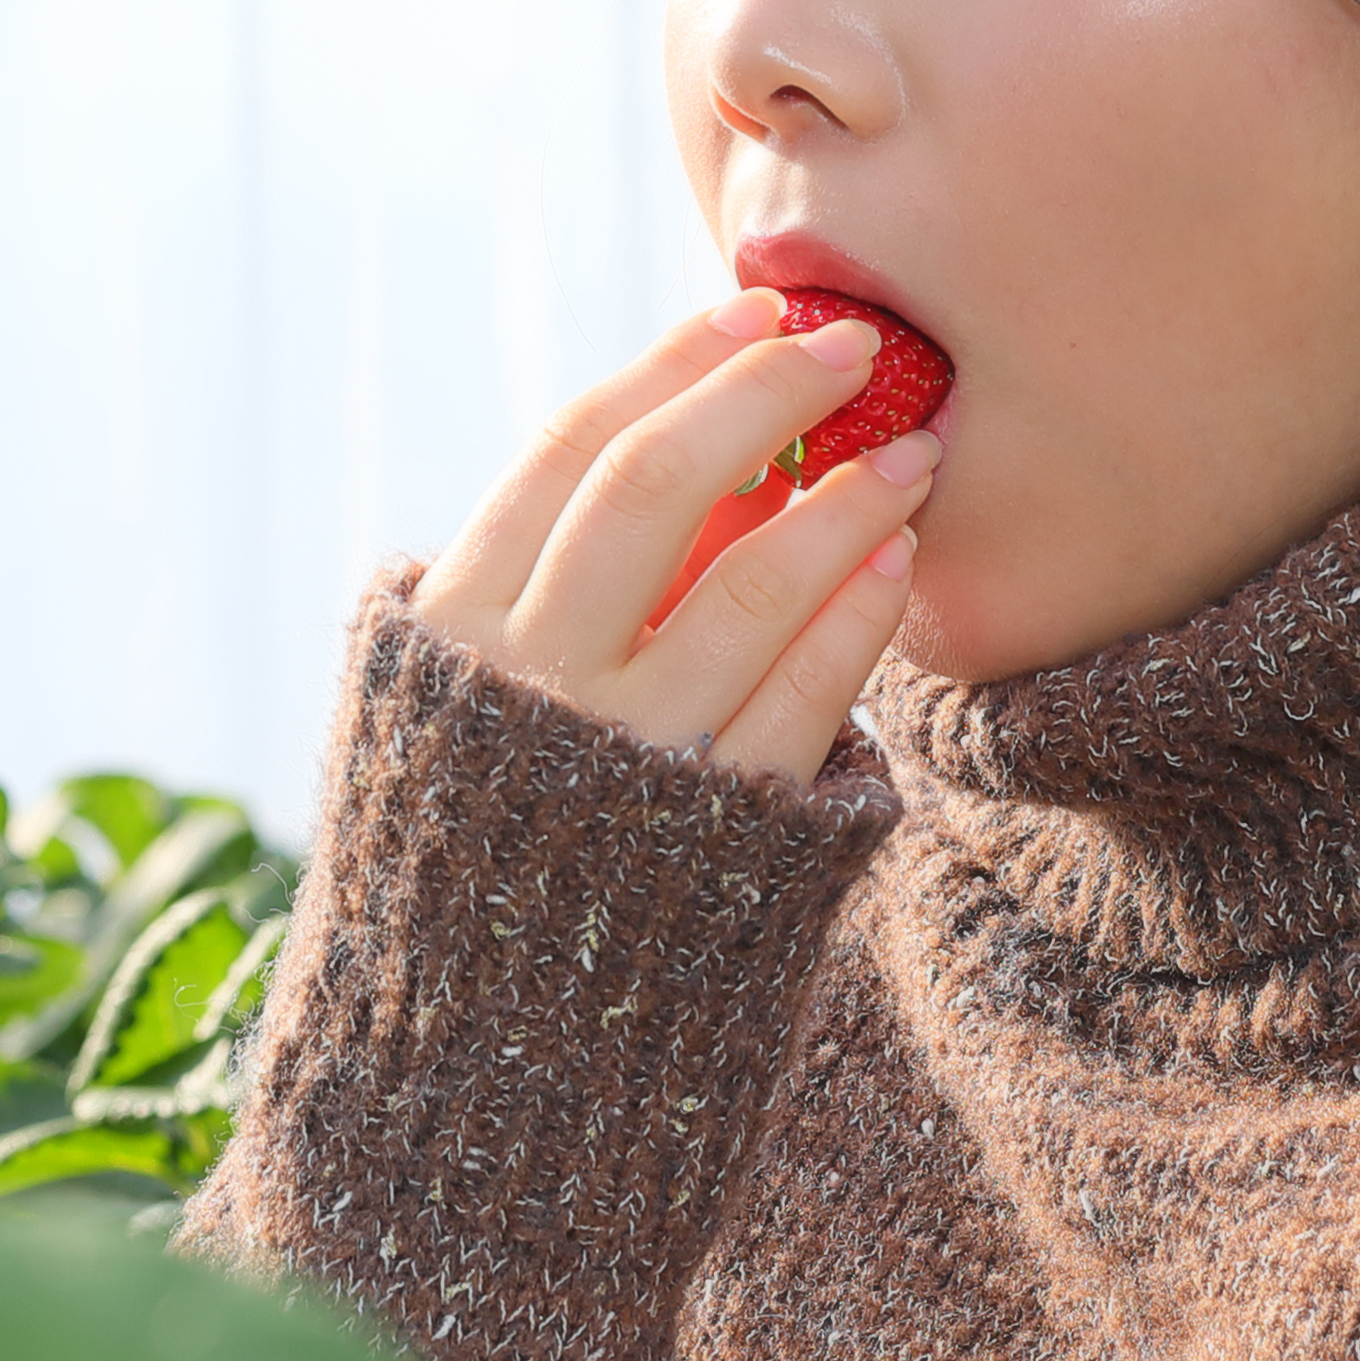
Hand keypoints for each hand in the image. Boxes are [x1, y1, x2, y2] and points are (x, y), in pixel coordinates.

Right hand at [411, 291, 943, 791]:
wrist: (484, 1054)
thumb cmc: (492, 842)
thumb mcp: (473, 700)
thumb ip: (551, 586)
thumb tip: (693, 437)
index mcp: (452, 628)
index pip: (570, 448)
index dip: (673, 364)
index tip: (757, 306)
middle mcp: (528, 683)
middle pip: (655, 488)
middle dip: (767, 395)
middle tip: (856, 344)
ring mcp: (626, 760)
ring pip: (749, 585)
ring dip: (842, 503)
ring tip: (907, 455)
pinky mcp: (720, 836)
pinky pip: (808, 699)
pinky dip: (858, 617)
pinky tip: (895, 565)